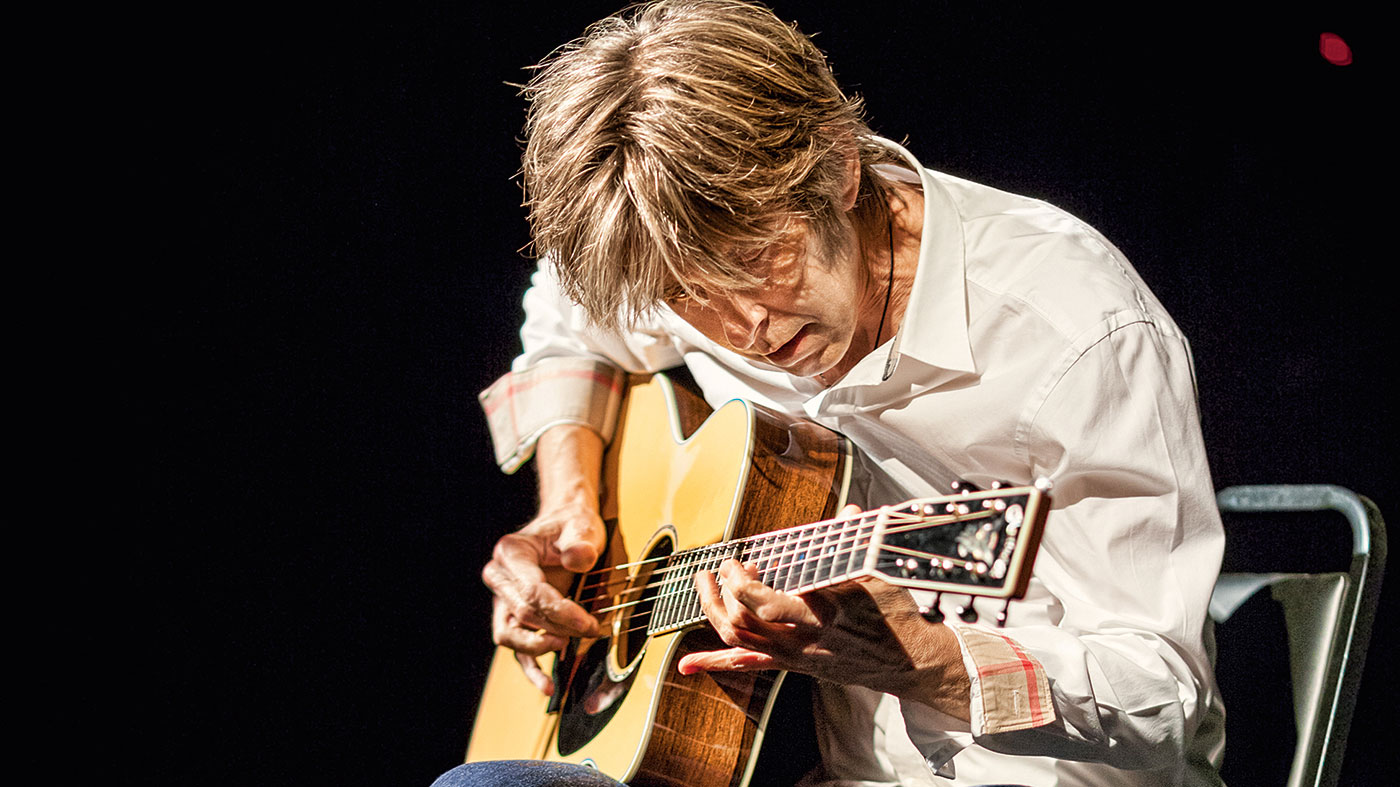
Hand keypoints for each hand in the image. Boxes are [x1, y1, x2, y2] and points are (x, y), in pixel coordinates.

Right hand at [482, 501, 605, 694]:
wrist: (566, 528)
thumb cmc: (572, 527)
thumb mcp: (582, 526)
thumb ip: (580, 541)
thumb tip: (578, 558)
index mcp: (511, 553)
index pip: (532, 591)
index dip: (562, 612)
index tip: (589, 623)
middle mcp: (500, 577)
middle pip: (524, 614)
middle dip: (560, 627)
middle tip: (592, 630)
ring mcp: (504, 600)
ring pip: (511, 635)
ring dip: (541, 646)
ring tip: (567, 647)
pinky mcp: (514, 617)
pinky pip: (516, 648)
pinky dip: (531, 668)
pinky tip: (548, 685)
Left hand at [676, 507, 971, 719]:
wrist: (912, 661)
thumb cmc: (897, 616)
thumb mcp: (878, 575)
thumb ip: (856, 545)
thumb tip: (849, 512)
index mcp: (820, 617)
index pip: (764, 603)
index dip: (740, 582)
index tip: (734, 561)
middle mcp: (801, 642)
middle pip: (742, 623)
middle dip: (720, 594)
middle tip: (716, 569)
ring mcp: (794, 657)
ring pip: (738, 642)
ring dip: (712, 614)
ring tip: (702, 588)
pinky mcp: (794, 665)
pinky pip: (748, 665)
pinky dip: (713, 664)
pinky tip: (687, 665)